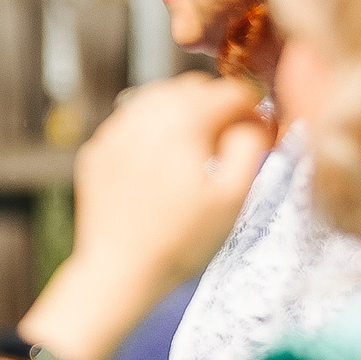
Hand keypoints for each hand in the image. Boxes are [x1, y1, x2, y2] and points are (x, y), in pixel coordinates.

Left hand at [16, 76, 269, 359]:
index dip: (255, 107)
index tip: (263, 131)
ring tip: (201, 147)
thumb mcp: (234, 197)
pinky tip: (163, 160)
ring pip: (158, 99)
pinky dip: (152, 130)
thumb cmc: (182, 239)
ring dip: (184, 112)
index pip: (231, 91)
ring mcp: (114, 132)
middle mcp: (142, 115)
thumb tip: (253, 121)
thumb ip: (250, 146)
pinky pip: (131, 124)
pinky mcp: (97, 151)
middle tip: (233, 138)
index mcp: (181, 120)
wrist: (118, 271)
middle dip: (218, 105)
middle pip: (192, 88)